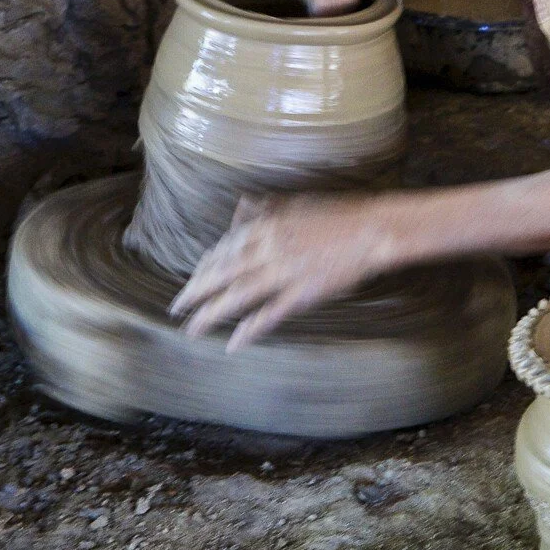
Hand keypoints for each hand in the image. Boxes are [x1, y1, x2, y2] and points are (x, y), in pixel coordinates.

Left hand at [169, 191, 400, 348]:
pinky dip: (250, 330)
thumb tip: (241, 206)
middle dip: (196, 291)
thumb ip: (267, 209)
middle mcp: (268, 249)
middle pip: (222, 273)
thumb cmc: (339, 214)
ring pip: (238, 296)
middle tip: (177, 307)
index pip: (225, 249)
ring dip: (211, 314)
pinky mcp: (303, 293)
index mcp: (266, 226)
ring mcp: (284, 273)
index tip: (194, 279)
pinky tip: (233, 344)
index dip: (205, 267)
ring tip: (192, 329)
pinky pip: (270, 315)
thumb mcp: (297, 204)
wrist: (372, 229)